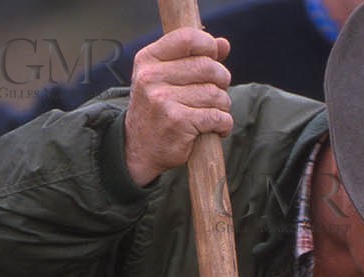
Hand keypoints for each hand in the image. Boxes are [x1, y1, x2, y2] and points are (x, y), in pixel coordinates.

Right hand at [124, 27, 231, 186]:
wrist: (139, 151)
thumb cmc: (157, 111)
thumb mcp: (165, 79)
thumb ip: (192, 58)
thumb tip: (223, 44)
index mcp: (148, 59)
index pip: (187, 38)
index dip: (209, 46)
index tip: (215, 58)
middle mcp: (152, 77)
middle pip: (207, 67)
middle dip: (222, 80)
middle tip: (219, 93)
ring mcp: (163, 100)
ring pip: (214, 94)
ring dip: (223, 105)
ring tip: (216, 113)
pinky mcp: (177, 122)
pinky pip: (216, 117)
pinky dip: (224, 124)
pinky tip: (218, 128)